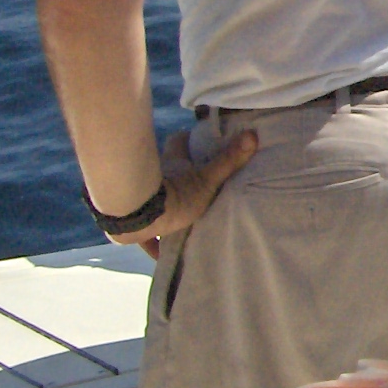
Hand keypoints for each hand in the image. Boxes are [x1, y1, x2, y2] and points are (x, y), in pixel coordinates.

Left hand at [107, 128, 258, 259]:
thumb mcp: (207, 180)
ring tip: (181, 219)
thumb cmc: (175, 195)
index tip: (195, 140)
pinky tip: (160, 254)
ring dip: (164, 207)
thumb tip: (252, 134)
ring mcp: (143, 202)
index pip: (179, 142)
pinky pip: (145, 236)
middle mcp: (156, 179)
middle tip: (194, 182)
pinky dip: (152, 243)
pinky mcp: (135, 225)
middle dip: (176, 174)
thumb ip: (227, 161)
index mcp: (174, 165)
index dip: (187, 140)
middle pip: (166, 171)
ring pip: (154, 201)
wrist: (138, 217)